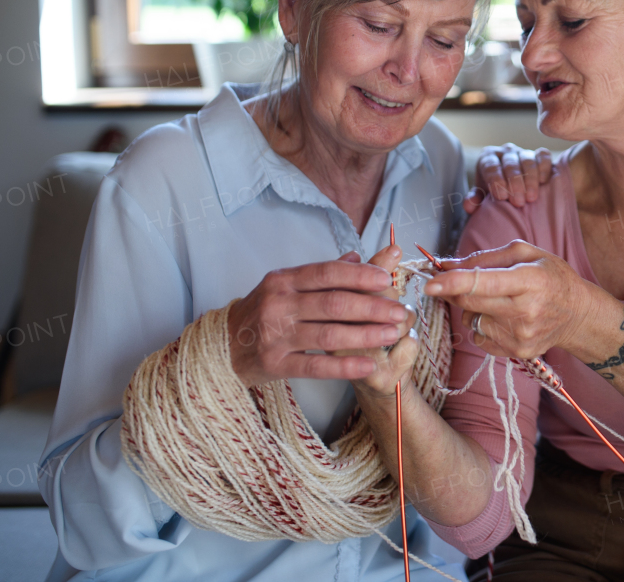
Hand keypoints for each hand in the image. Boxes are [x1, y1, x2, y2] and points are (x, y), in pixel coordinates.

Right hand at [227, 246, 409, 386]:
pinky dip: (345, 366)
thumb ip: (321, 274)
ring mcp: (274, 335)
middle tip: (401, 311)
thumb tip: (358, 256)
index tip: (388, 278)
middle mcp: (277, 304)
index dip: (360, 275)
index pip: (327, 273)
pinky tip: (370, 363)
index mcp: (283, 280)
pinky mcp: (274, 364)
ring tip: (393, 334)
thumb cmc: (262, 312)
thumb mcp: (285, 286)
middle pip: (334, 303)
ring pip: (329, 335)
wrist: (222, 347)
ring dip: (366, 334)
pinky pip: (316, 366)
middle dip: (373, 307)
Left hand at [422, 241, 597, 359]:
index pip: (483, 282)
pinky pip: (480, 337)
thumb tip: (446, 265)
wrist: (578, 314)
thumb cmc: (552, 277)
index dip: (453, 282)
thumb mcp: (526, 254)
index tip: (430, 282)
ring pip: (472, 320)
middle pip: (470, 302)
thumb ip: (484, 258)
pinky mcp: (518, 352)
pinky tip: (504, 318)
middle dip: (454, 291)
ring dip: (473, 308)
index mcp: (530, 280)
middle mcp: (525, 310)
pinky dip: (483, 326)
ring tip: (498, 300)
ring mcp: (521, 335)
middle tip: (454, 282)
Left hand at [463, 144, 553, 212]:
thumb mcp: (483, 195)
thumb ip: (475, 199)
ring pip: (527, 160)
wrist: (511, 186)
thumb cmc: (495, 191)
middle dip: (514, 183)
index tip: (502, 197)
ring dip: (530, 179)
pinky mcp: (539, 154)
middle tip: (518, 202)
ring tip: (530, 198)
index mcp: (488, 158)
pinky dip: (544, 167)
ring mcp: (523, 151)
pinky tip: (543, 182)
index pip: (491, 166)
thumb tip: (469, 204)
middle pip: (510, 164)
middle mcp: (505, 151)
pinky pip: (543, 156)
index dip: (496, 181)